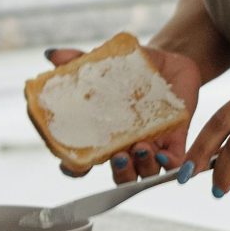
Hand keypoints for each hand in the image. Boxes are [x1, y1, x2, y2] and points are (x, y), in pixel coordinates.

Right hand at [44, 42, 204, 181]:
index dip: (75, 169)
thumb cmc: (132, 69)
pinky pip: (175, 163)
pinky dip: (170, 164)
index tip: (70, 165)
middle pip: (120, 175)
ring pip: (146, 172)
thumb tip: (53, 55)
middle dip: (119, 172)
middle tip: (117, 157)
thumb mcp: (105, 64)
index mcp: (105, 135)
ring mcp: (152, 145)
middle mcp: (127, 146)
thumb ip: (80, 61)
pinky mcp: (176, 140)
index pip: (85, 162)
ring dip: (142, 166)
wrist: (169, 62)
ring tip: (141, 148)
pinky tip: (164, 153)